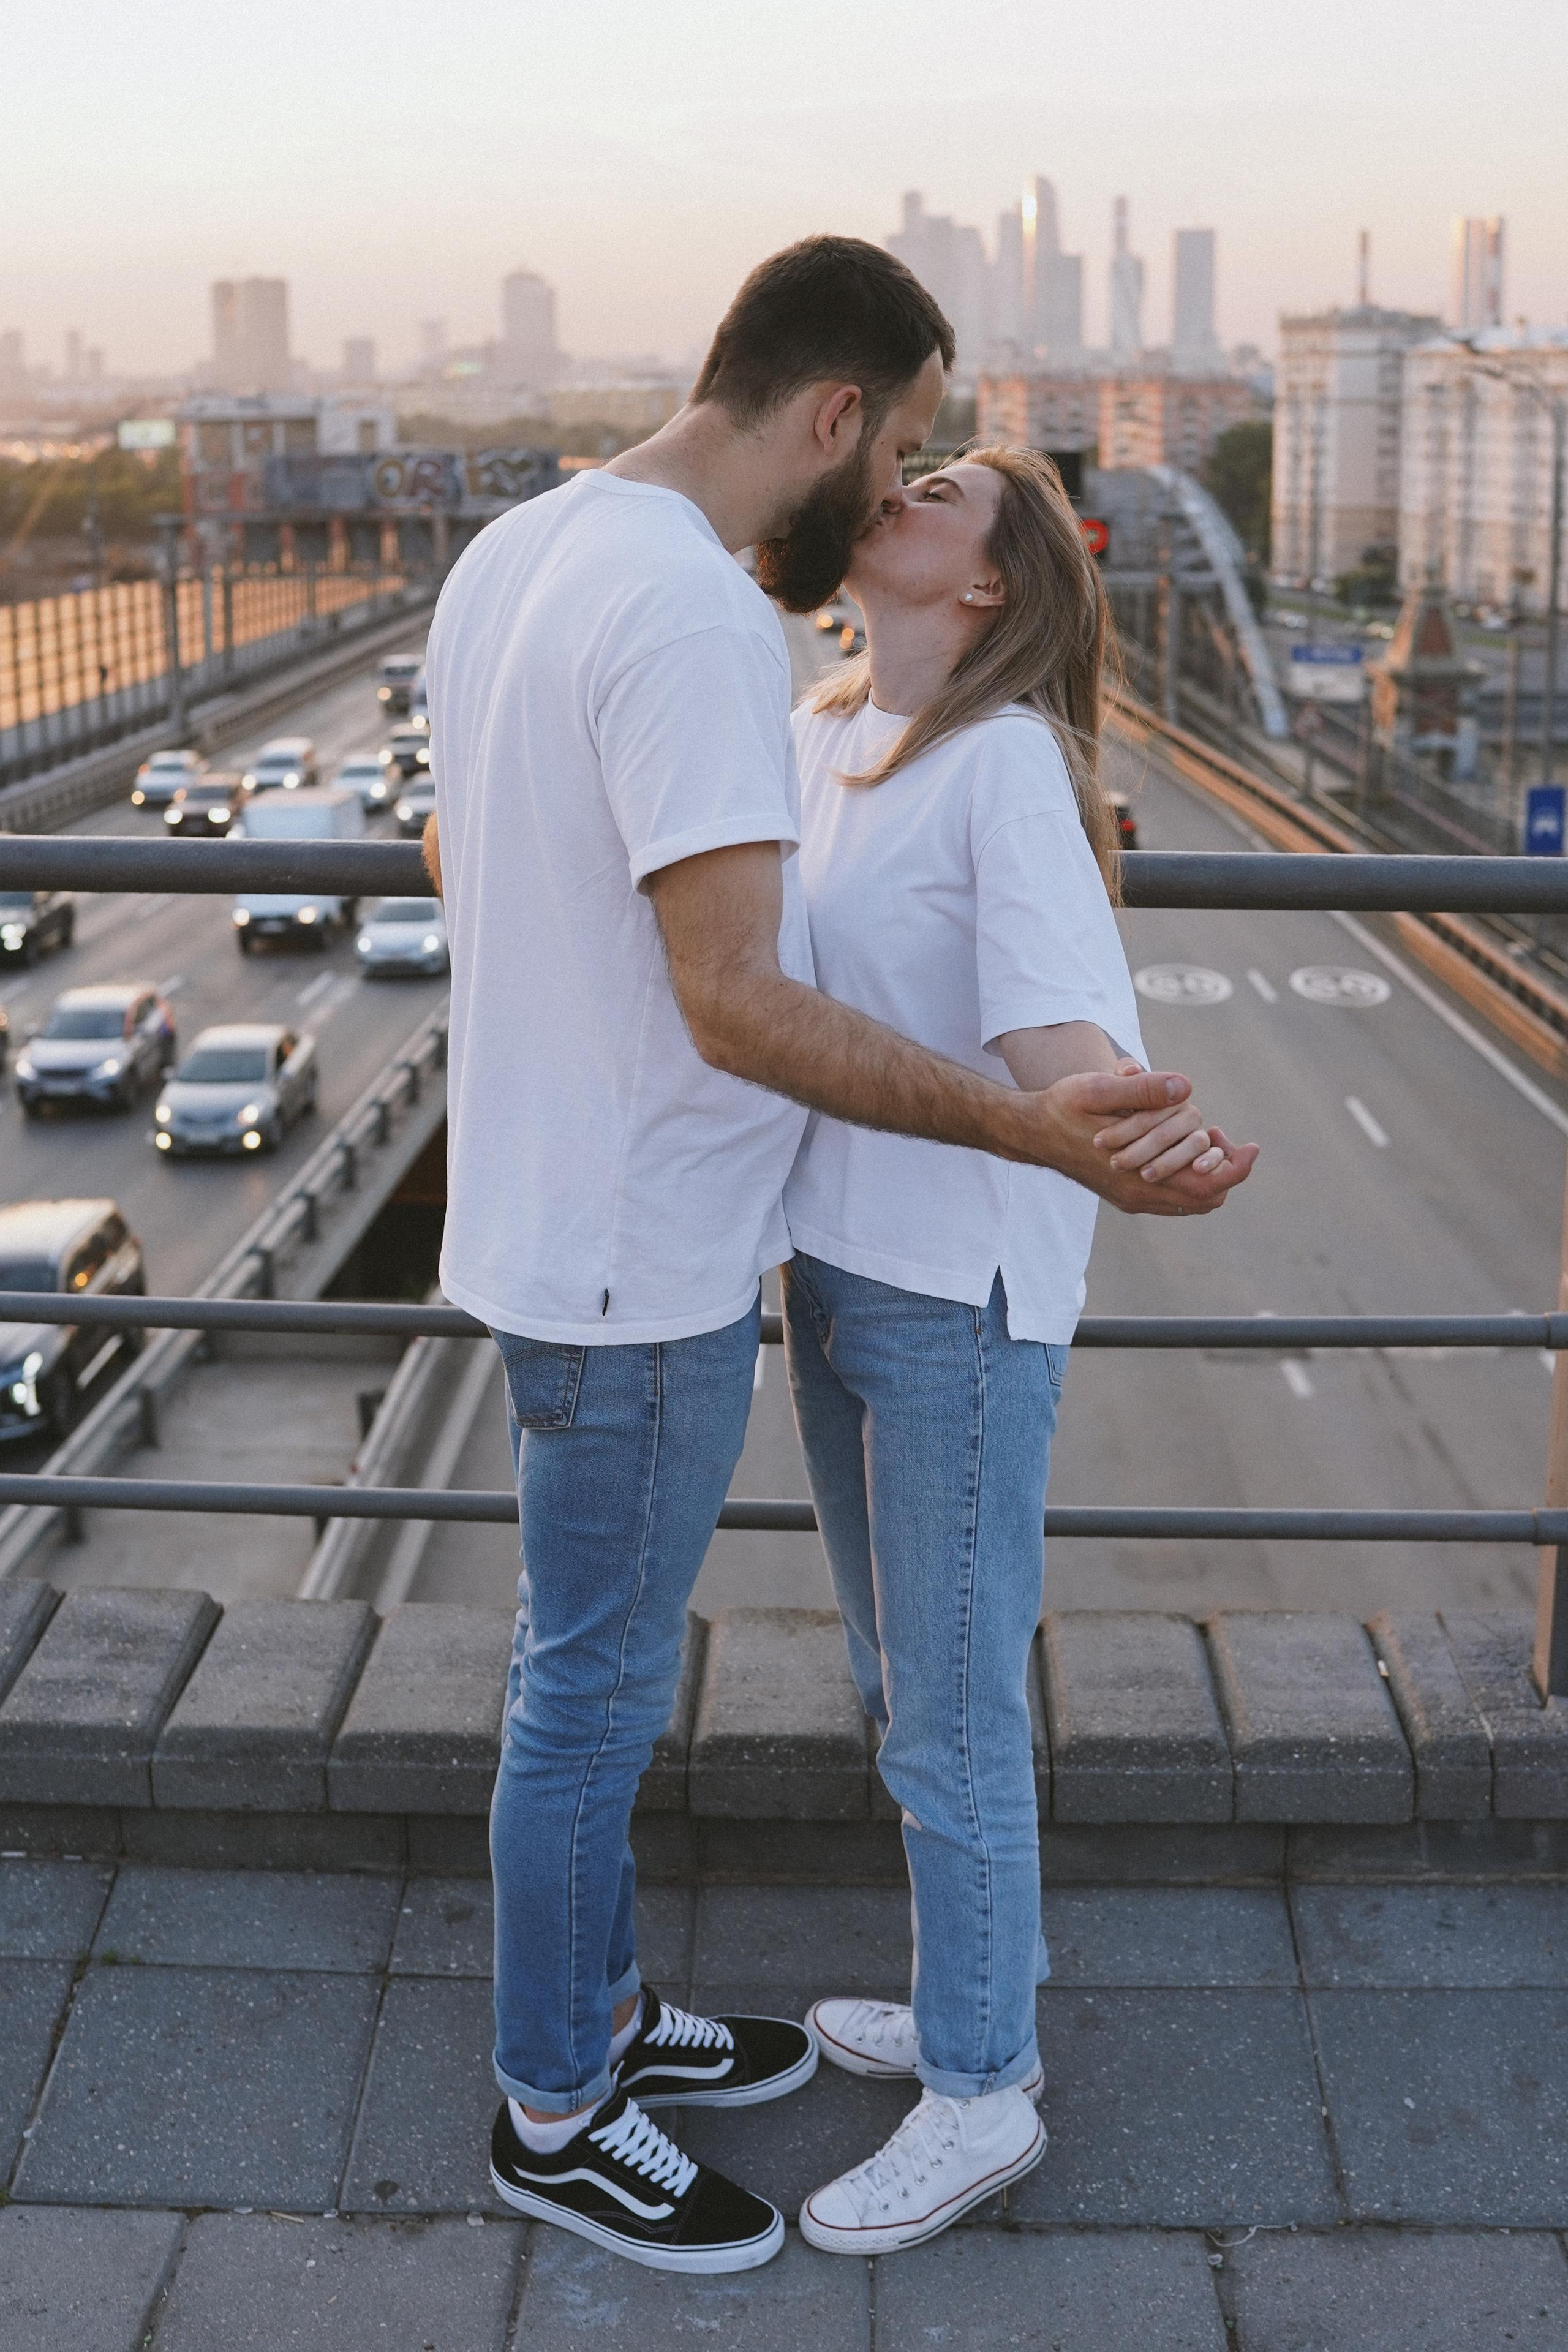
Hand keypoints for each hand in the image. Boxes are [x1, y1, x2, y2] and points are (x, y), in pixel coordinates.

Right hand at [1013, 1065, 1257, 1217]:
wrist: (1030, 1131)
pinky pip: (1173, 1197)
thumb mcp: (1099, 1089)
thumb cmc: (1062, 1107)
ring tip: (1203, 1137)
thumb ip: (1143, 1090)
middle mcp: (1139, 1195)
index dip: (1238, 1167)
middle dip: (1226, 1169)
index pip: (1209, 1186)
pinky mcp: (1126, 1194)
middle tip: (1220, 1134)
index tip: (1252, 1145)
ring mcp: (1132, 1198)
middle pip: (1208, 1199)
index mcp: (1138, 1176)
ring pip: (1191, 1201)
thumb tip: (1187, 1088)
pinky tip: (1180, 1145)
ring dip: (1206, 1173)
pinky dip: (1187, 1176)